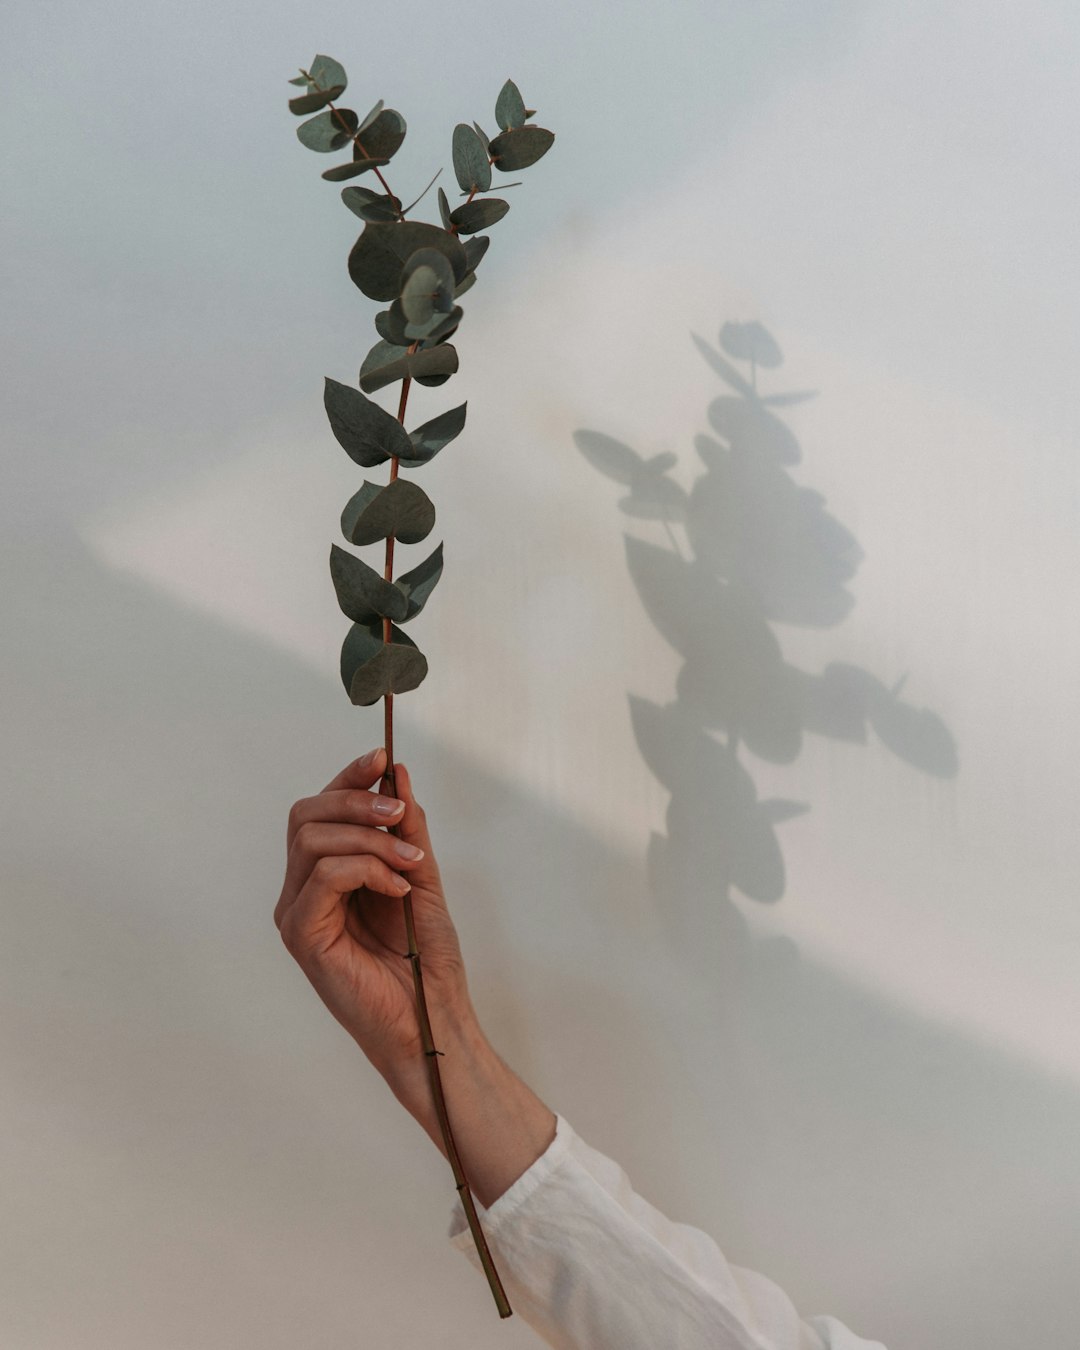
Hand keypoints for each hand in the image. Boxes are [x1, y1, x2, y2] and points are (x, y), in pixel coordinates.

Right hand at [275, 747, 471, 1080]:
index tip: (382, 756)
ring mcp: (298, 912)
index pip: (321, 809)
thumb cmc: (426, 960)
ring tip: (410, 862)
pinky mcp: (303, 934)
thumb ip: (407, 829)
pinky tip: (397, 887)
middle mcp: (303, 890)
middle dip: (355, 799)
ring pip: (312, 838)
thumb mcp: (421, 876)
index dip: (348, 777)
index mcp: (326, 875)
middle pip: (306, 814)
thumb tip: (397, 774)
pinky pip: (324, 875)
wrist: (432, 1019)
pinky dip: (367, 868)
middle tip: (399, 813)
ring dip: (370, 837)